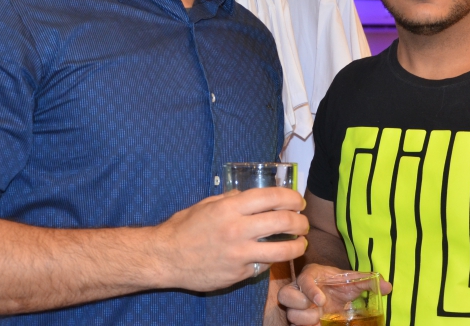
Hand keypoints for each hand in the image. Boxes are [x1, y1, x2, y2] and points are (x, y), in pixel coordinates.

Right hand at [152, 187, 306, 291]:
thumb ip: (232, 199)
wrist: (166, 258)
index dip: (291, 197)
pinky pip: (263, 265)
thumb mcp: (207, 204)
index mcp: (230, 208)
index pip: (272, 197)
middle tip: (303, 222)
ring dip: (298, 245)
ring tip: (301, 243)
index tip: (298, 200)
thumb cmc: (184, 227)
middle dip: (300, 221)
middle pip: (283, 222)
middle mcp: (237, 230)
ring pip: (281, 250)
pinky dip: (271, 260)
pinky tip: (274, 255)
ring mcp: (239, 254)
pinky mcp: (238, 273)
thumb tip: (253, 195)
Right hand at [278, 263, 391, 325]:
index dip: (310, 290)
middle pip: (286, 296)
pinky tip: (317, 325)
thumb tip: (388, 287)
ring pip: (290, 313)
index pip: (304, 279)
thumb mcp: (352, 282)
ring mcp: (296, 305)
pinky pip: (293, 325)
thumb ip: (367, 282)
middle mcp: (298, 288)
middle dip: (302, 307)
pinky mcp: (297, 317)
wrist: (332, 293)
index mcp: (311, 275)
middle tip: (319, 310)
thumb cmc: (338, 283)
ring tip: (320, 319)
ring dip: (305, 320)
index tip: (322, 300)